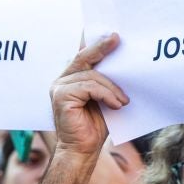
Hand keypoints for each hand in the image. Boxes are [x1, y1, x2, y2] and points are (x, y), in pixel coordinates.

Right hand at [51, 34, 126, 156]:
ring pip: (91, 76)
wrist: (83, 150)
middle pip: (83, 57)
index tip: (110, 33)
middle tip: (117, 39)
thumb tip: (122, 63)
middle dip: (101, 47)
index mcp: (70, 79)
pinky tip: (116, 105)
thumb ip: (106, 82)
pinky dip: (106, 95)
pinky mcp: (61, 96)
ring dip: (112, 88)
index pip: (82, 56)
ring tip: (124, 101)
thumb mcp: (105, 99)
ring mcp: (59, 87)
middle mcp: (62, 80)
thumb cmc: (95, 127)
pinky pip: (89, 87)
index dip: (94, 43)